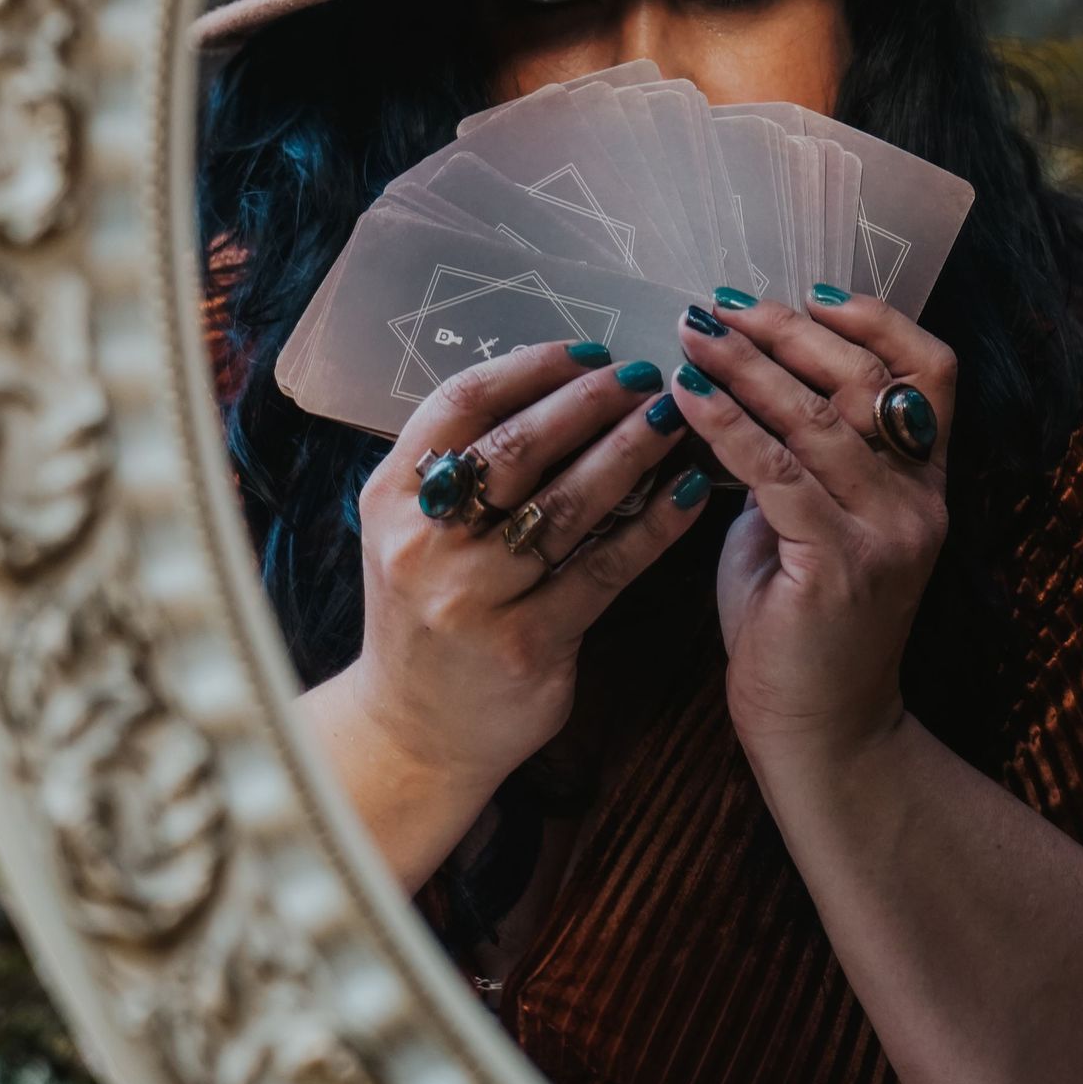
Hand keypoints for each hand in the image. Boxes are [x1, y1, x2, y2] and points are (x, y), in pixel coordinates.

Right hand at [349, 339, 709, 803]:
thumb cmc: (429, 614)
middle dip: (591, 401)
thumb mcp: (414, 533)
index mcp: (392, 498)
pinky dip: (654, 524)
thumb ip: (463, 469)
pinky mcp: (527, 643)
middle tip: (645, 376)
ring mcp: (473, 597)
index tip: (588, 350)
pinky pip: (605, 567)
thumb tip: (560, 387)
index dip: (530, 367)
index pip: (462, 404)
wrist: (414, 733)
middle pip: (519, 447)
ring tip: (675, 419)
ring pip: (567, 503)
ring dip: (630, 451)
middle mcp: (424, 543)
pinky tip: (690, 492)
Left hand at [667, 292, 954, 761]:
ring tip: (692, 333)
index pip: (932, 371)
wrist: (821, 735)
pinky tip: (685, 398)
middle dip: (786, 332)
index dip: (877, 320)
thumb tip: (740, 384)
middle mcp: (919, 501)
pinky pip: (777, 473)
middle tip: (721, 305)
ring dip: (746, 366)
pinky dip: (726, 426)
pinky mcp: (839, 565)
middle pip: (866, 380)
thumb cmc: (801, 627)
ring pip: (818, 419)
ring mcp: (887, 534)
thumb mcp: (811, 525)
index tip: (807, 293)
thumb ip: (799, 459)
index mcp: (923, 484)